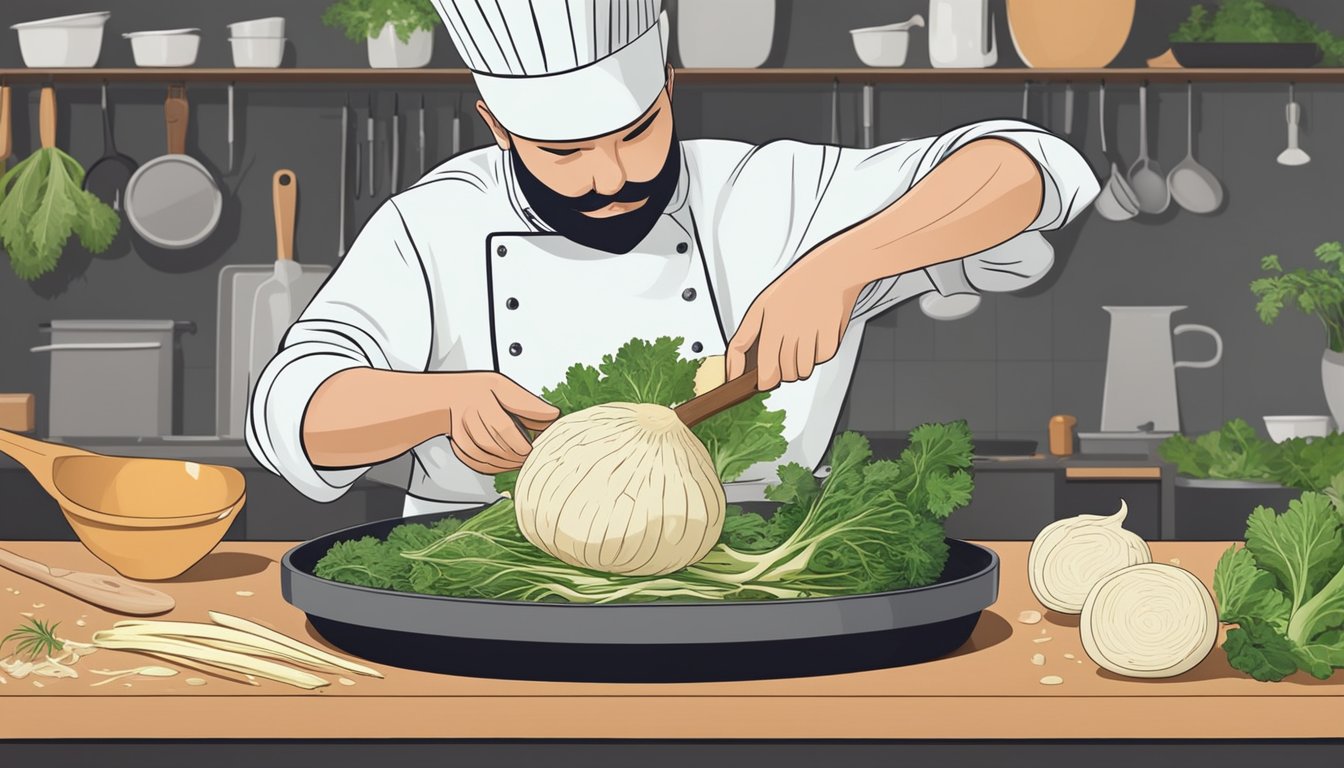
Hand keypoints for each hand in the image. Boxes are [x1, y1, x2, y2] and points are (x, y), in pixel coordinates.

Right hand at [438, 372, 558, 474]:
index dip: (521, 440)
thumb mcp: (505, 388)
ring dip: (506, 462)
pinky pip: (477, 462)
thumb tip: (553, 416)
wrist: (449, 396)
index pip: (504, 426)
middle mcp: (469, 414)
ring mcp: (461, 431)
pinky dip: (494, 467)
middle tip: (531, 455)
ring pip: (484, 455)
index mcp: (483, 397)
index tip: (536, 444)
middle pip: (494, 443)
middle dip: (516, 453)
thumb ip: (528, 403)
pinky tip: (507, 464)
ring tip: (521, 460)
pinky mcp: (459, 445)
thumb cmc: (479, 390)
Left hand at [726, 256, 860, 390]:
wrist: (832, 272)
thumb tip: (733, 372)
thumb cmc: (795, 288)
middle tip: (784, 351)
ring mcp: (813, 336)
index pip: (764, 372)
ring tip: (801, 340)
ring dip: (800, 364)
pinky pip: (821, 361)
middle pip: (783, 376)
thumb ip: (743, 340)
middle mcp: (793, 330)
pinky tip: (817, 335)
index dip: (763, 382)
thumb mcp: (760, 307)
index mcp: (772, 323)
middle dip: (781, 371)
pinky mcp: (832, 340)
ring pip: (802, 373)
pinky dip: (818, 354)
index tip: (761, 383)